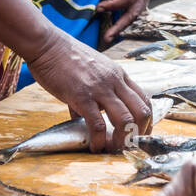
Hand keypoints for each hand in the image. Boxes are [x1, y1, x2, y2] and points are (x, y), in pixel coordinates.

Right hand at [25, 33, 152, 152]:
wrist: (48, 45)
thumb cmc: (66, 58)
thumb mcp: (92, 71)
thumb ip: (94, 92)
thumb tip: (82, 117)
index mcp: (119, 75)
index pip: (144, 99)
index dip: (146, 120)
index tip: (139, 134)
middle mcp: (115, 81)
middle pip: (142, 112)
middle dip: (139, 134)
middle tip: (129, 146)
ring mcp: (100, 89)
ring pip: (126, 120)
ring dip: (122, 140)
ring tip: (113, 150)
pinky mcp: (82, 97)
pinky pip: (98, 125)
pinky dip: (100, 141)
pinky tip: (94, 147)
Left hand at [98, 0, 155, 45]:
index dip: (113, 5)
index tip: (98, 8)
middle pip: (134, 12)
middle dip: (120, 26)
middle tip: (107, 38)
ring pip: (135, 13)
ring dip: (122, 25)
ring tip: (109, 37)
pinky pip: (134, 8)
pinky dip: (125, 18)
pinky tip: (114, 24)